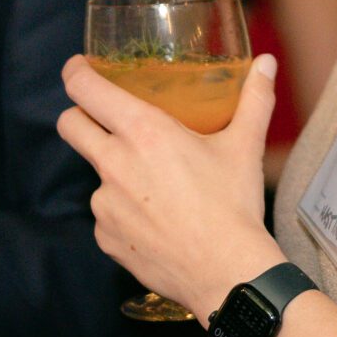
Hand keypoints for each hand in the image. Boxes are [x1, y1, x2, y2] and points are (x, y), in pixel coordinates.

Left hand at [60, 53, 285, 315]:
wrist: (225, 273)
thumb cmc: (233, 204)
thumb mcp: (245, 146)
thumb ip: (254, 99)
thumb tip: (266, 63)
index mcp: (142, 131)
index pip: (85, 89)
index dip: (75, 72)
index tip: (78, 68)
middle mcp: (114, 163)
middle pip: (70, 125)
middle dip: (78, 115)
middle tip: (99, 116)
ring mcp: (104, 204)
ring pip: (96, 174)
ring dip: (114, 171)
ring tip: (154, 186)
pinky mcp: (105, 236)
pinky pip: (106, 214)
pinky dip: (123, 211)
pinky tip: (155, 220)